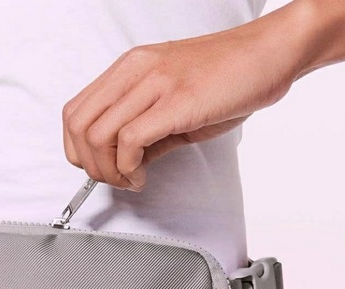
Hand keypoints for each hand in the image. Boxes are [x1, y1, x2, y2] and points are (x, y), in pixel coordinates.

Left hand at [62, 2, 316, 190]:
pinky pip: (129, 140)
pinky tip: (141, 176)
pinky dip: (128, 168)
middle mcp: (134, 71)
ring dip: (107, 171)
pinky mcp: (176, 102)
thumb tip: (124, 164)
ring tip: (130, 179)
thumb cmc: (225, 76)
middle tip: (112, 179)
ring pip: (97, 135)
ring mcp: (154, 83)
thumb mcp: (171, 102)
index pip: (75, 113)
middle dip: (88, 165)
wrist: (270, 53)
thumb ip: (144, 131)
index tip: (97, 168)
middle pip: (77, 126)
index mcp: (128, 69)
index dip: (76, 150)